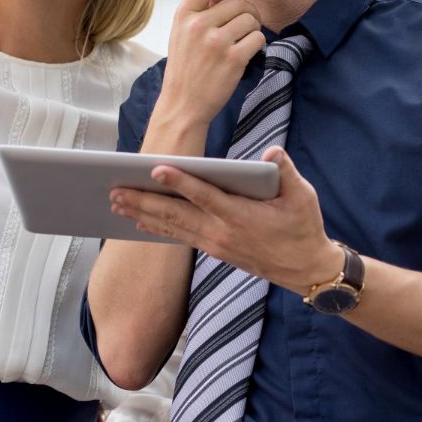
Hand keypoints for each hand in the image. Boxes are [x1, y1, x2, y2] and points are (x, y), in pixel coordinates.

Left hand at [111, 146, 343, 293]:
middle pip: (176, 214)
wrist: (307, 269)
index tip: (155, 169)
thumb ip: (285, 171)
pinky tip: (140, 222)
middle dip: (143, 201)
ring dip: (143, 215)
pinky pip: (180, 237)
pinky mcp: (215, 251)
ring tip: (117, 203)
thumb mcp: (303, 196)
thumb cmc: (304, 228)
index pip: (203, 195)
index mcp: (240, 216)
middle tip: (114, 190)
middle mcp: (221, 232)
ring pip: (172, 228)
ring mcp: (215, 244)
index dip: (179, 182)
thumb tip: (272, 152)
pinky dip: (158, 229)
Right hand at [153, 0, 264, 131]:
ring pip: (251, 19)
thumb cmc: (185, 68)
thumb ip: (202, 8)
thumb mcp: (183, 33)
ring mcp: (215, 42)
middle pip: (239, 2)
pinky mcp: (233, 59)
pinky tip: (246, 54)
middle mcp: (198, 25)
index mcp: (184, 16)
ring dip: (252, 30)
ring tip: (241, 43)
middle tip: (243, 28)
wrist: (183, 105)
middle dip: (247, 13)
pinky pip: (257, 38)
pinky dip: (257, 45)